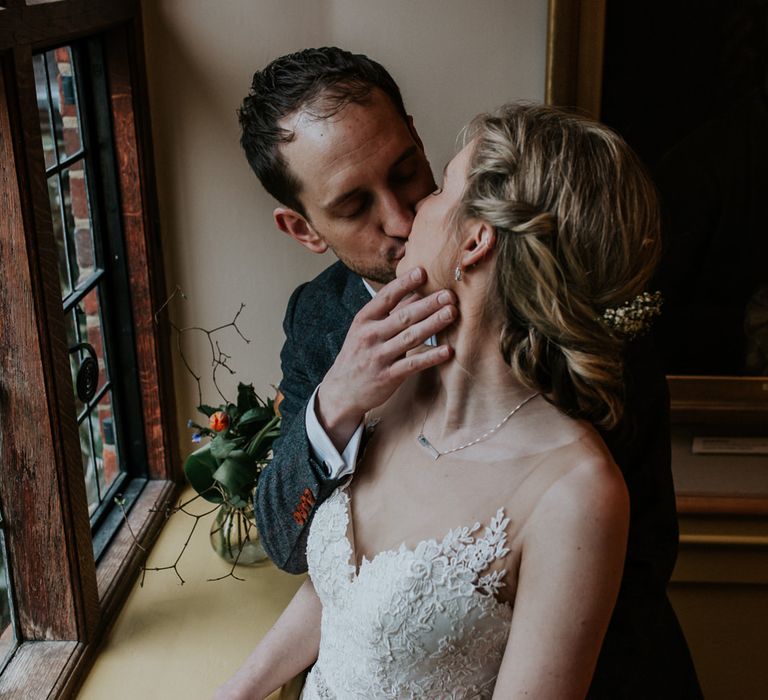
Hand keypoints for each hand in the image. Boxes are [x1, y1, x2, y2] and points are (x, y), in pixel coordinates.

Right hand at [316, 267, 456, 449]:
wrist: (341, 391)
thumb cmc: (359, 354)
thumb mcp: (367, 329)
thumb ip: (391, 311)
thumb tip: (418, 291)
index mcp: (364, 320)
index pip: (386, 297)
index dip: (404, 284)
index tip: (422, 271)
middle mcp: (370, 335)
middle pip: (403, 317)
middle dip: (427, 304)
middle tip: (449, 294)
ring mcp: (379, 356)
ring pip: (410, 337)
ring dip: (433, 324)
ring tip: (452, 313)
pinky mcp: (388, 377)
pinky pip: (412, 365)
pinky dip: (430, 357)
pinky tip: (448, 351)